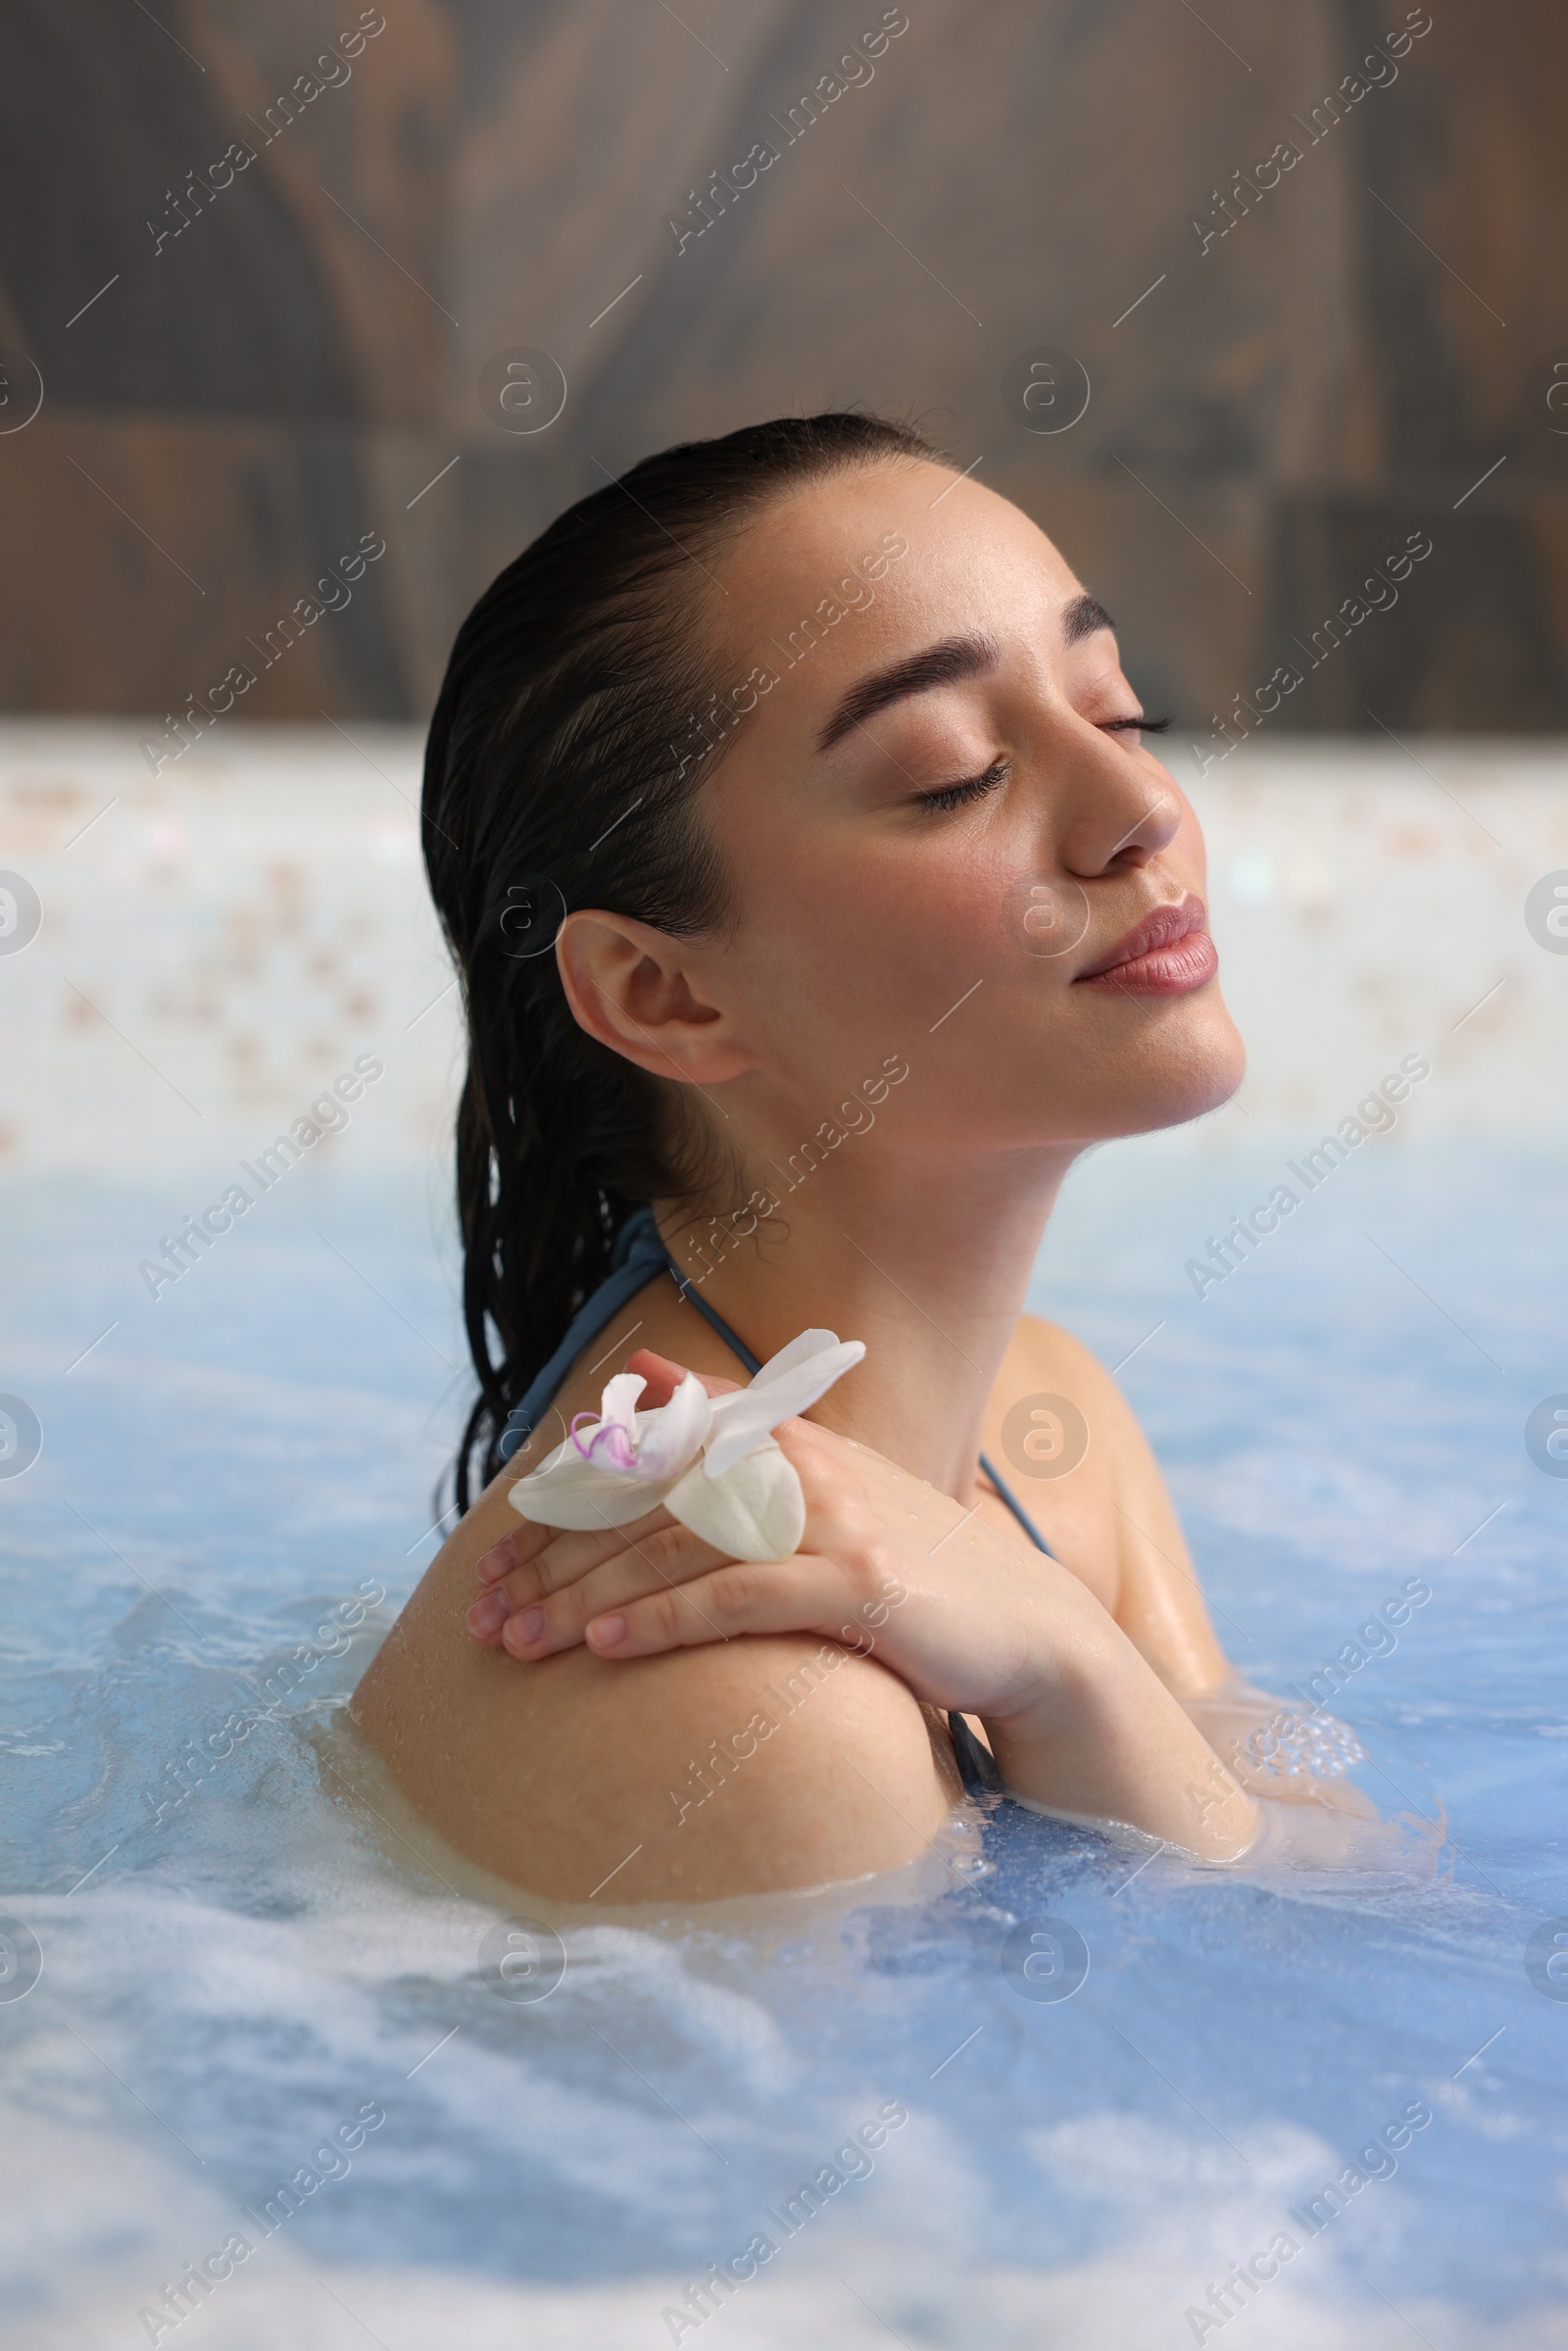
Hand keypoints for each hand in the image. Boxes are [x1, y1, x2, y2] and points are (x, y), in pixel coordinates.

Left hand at [469, 1351, 1078, 1725]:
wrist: (1027, 1631)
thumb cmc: (909, 1569)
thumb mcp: (822, 1486)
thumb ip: (736, 1429)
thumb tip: (647, 1370)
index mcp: (783, 1435)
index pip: (644, 1455)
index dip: (562, 1504)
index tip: (493, 1558)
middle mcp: (800, 1462)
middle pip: (645, 1505)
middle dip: (553, 1563)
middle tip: (483, 1615)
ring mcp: (831, 1520)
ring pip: (675, 1551)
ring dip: (584, 1600)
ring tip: (518, 1643)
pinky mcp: (857, 1586)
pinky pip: (737, 1598)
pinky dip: (663, 1621)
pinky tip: (605, 1649)